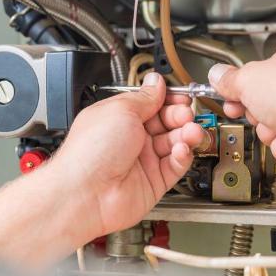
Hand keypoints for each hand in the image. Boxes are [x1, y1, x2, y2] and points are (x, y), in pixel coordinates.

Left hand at [50, 72, 203, 241]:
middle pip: (166, 123)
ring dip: (186, 135)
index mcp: (119, 118)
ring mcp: (142, 161)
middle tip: (186, 114)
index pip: (152, 104)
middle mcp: (131, 139)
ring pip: (174, 144)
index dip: (168, 99)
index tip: (181, 96)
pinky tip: (181, 149)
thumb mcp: (121, 110)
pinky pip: (175, 166)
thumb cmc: (90, 152)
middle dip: (180, 116)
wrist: (85, 193)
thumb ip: (145, 97)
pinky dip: (182, 156)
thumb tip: (156, 82)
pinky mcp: (153, 182)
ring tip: (190, 132)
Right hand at [208, 44, 275, 171]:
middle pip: (262, 104)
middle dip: (255, 113)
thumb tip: (216, 74)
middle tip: (255, 111)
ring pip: (272, 128)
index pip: (256, 74)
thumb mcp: (248, 79)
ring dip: (269, 132)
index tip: (228, 95)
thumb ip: (229, 79)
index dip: (239, 87)